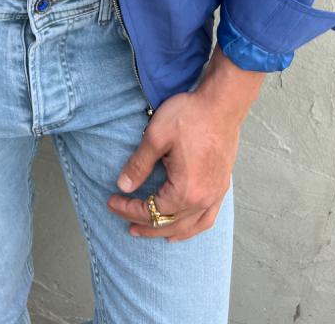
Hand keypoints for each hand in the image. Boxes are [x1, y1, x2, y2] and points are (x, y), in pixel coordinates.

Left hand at [107, 45, 264, 241]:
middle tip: (124, 221)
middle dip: (144, 224)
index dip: (128, 208)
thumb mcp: (155, 137)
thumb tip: (123, 186)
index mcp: (185, 190)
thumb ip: (139, 165)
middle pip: (169, 223)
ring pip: (190, 226)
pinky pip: (208, 218)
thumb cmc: (189, 116)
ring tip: (151, 232)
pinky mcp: (222, 185)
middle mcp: (203, 199)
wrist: (222, 103)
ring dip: (168, 231)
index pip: (151, 210)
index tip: (112, 200)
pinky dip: (193, 228)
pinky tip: (185, 228)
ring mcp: (216, 194)